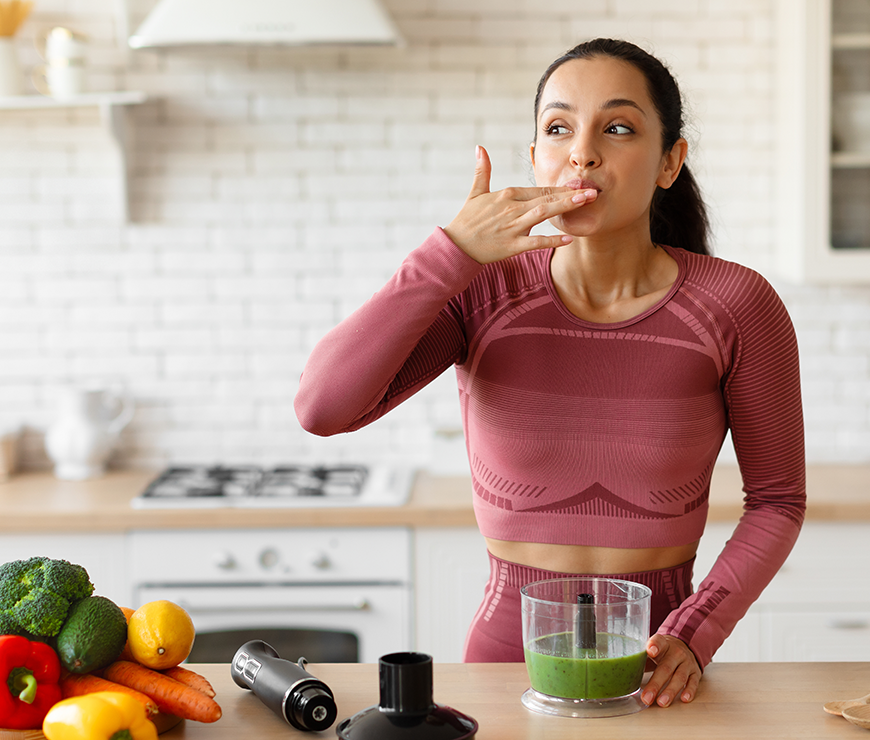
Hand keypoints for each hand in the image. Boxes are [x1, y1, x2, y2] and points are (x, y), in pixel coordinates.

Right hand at [443, 145, 596, 263]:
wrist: (455, 246)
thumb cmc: (467, 221)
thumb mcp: (475, 193)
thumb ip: (482, 171)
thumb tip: (480, 148)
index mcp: (506, 195)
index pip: (539, 189)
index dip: (560, 186)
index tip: (579, 182)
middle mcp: (511, 208)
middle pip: (545, 198)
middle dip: (570, 193)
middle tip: (593, 190)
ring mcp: (512, 227)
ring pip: (543, 214)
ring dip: (565, 207)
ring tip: (586, 203)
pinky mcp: (511, 245)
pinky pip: (535, 242)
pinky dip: (552, 240)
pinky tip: (569, 239)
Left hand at [642, 634, 700, 707]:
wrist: (684, 646)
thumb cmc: (663, 652)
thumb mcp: (652, 650)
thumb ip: (641, 659)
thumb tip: (623, 674)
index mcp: (663, 644)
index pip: (658, 642)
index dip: (654, 646)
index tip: (650, 651)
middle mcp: (676, 652)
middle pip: (666, 668)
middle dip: (656, 684)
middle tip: (647, 697)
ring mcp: (687, 662)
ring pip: (680, 677)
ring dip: (670, 691)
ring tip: (662, 702)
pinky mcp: (695, 672)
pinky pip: (693, 682)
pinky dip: (689, 691)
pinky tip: (684, 699)